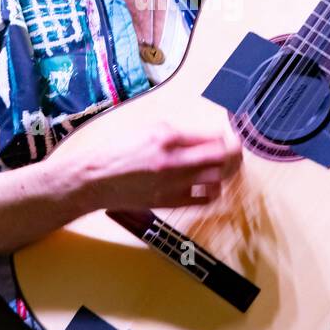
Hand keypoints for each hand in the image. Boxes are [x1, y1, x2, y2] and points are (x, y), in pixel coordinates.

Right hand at [76, 120, 243, 211]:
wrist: (94, 178)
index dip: (226, 137)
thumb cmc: (115, 150)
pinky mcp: (169, 201)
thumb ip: (175, 132)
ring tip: (220, 168)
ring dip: (222, 172)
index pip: (212, 136)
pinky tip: (208, 186)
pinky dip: (211, 192)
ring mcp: (172, 183)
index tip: (229, 137)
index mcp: (167, 136)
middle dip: (232, 153)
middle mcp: (173, 159)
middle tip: (234, 152)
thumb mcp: (145, 128)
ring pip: (216, 178)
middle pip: (220, 157)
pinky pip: (202, 199)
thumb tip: (202, 135)